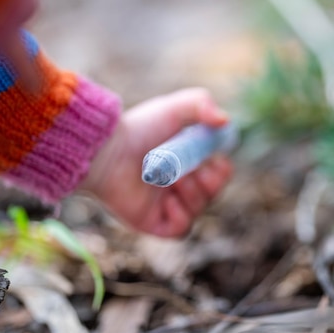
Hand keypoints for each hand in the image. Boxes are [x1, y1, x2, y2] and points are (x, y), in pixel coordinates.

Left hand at [79, 88, 232, 237]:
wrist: (107, 152)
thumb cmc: (140, 128)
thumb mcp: (175, 107)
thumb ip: (202, 104)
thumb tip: (226, 122)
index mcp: (189, 160)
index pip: (221, 172)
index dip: (221, 168)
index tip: (210, 157)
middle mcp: (180, 183)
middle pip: (214, 192)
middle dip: (209, 181)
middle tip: (190, 170)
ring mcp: (168, 203)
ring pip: (200, 209)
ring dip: (192, 193)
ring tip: (171, 179)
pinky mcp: (154, 221)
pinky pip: (181, 229)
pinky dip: (181, 215)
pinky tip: (167, 201)